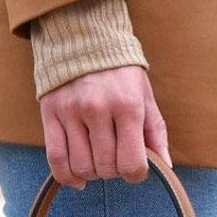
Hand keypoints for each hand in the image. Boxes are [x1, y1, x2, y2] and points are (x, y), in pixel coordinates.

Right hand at [39, 66, 170, 189]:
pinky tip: (79, 179)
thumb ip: (156, 133)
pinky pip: (56, 160)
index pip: (131, 164)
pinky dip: (67, 177)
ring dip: (93, 173)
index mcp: (127, 106)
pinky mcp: (50, 114)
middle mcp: (97, 109)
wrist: (83, 38)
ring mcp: (71, 112)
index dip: (136, 174)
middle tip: (115, 158)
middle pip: (106, 168)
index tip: (135, 168)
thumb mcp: (145, 97)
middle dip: (114, 171)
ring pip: (82, 167)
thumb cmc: (121, 73)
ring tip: (98, 159)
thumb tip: (166, 167)